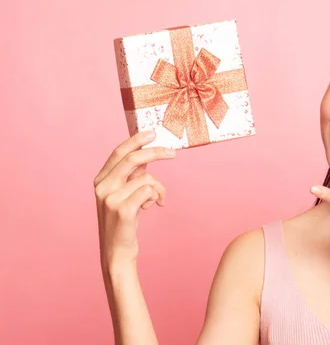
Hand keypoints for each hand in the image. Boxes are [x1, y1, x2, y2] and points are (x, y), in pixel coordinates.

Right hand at [94, 130, 175, 268]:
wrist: (117, 253)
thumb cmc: (124, 222)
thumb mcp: (124, 194)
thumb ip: (131, 175)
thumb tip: (147, 153)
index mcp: (101, 180)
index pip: (119, 152)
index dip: (136, 140)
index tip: (153, 132)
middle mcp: (102, 187)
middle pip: (133, 159)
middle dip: (155, 152)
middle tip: (173, 153)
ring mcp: (110, 199)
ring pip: (146, 178)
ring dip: (158, 188)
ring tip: (156, 200)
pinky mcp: (122, 211)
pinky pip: (149, 192)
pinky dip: (156, 197)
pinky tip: (150, 208)